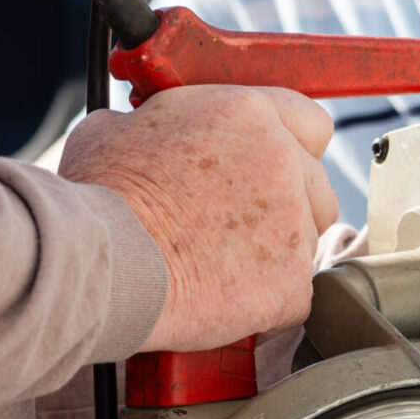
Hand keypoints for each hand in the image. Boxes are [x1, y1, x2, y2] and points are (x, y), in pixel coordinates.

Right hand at [60, 85, 339, 351]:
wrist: (105, 262)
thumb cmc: (101, 198)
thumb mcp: (112, 130)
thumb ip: (152, 122)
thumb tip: (137, 128)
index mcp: (247, 114)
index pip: (309, 123)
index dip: (292, 149)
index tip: (275, 170)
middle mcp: (282, 162)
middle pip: (318, 187)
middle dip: (290, 208)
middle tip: (242, 228)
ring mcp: (293, 224)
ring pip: (310, 243)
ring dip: (279, 256)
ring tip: (225, 268)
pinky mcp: (291, 283)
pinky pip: (295, 296)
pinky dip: (266, 305)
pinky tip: (225, 301)